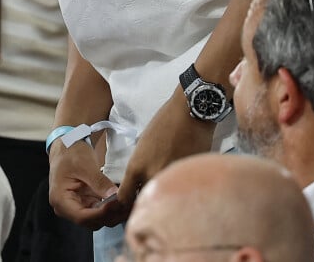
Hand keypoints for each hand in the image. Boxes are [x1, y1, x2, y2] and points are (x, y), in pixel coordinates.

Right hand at [49, 139, 130, 228]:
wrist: (67, 144)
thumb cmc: (71, 152)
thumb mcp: (85, 165)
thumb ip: (99, 182)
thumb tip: (115, 196)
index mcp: (60, 200)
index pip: (82, 216)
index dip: (100, 214)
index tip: (116, 204)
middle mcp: (66, 208)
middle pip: (90, 221)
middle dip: (109, 215)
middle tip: (127, 204)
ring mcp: (76, 206)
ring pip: (97, 218)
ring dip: (112, 213)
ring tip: (128, 203)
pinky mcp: (85, 202)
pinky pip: (99, 210)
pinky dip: (110, 207)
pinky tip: (123, 200)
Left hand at [117, 87, 215, 209]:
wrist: (190, 113)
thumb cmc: (165, 122)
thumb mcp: (143, 144)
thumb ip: (141, 166)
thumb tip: (143, 181)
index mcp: (136, 168)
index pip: (124, 198)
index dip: (127, 201)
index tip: (132, 198)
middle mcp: (150, 178)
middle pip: (144, 200)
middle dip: (147, 197)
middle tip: (153, 190)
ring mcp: (170, 180)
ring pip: (163, 197)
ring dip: (165, 194)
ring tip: (169, 184)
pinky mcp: (187, 179)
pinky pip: (180, 190)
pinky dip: (180, 188)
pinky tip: (184, 180)